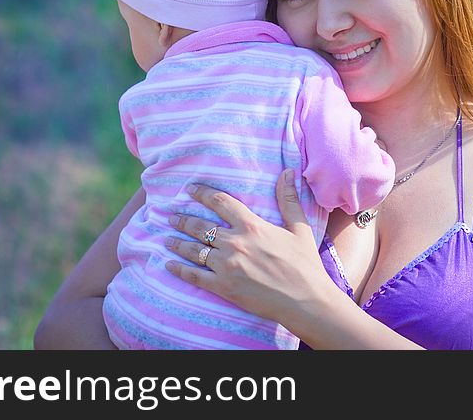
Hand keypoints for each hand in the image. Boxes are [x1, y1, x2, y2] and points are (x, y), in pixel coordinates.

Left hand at [164, 169, 327, 324]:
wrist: (306, 300)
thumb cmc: (305, 264)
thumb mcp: (300, 227)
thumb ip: (289, 199)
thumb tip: (287, 171)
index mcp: (252, 225)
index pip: (220, 202)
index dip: (202, 193)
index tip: (189, 189)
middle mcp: (235, 242)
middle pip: (200, 226)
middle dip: (183, 220)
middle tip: (171, 216)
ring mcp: (227, 265)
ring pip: (194, 249)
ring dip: (177, 242)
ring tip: (167, 238)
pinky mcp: (223, 287)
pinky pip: (194, 275)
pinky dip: (179, 269)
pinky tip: (169, 264)